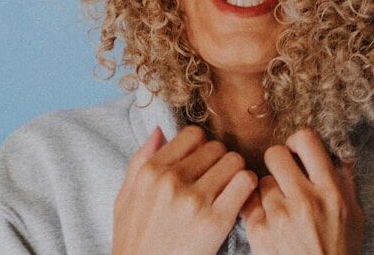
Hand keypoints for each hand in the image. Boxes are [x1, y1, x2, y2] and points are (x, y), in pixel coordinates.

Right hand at [111, 125, 257, 254]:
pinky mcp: (215, 221)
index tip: (202, 164)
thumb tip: (159, 130)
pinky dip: (248, 187)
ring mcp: (194, 200)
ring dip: (236, 173)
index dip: (202, 147)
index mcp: (151, 172)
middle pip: (216, 147)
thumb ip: (139, 161)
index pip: (193, 135)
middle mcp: (172, 181)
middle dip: (220, 161)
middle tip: (218, 180)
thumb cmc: (134, 242)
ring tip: (229, 190)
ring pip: (234, 161)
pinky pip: (245, 182)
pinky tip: (240, 200)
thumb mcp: (124, 200)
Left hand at [241, 128, 364, 254]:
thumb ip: (346, 182)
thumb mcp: (355, 216)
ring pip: (260, 180)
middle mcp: (304, 200)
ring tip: (280, 207)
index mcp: (330, 191)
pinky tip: (268, 220)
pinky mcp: (258, 231)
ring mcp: (279, 216)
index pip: (306, 140)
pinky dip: (256, 209)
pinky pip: (248, 202)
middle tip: (283, 175)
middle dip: (278, 161)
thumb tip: (339, 154)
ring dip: (268, 190)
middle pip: (274, 154)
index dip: (298, 141)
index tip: (298, 151)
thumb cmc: (340, 252)